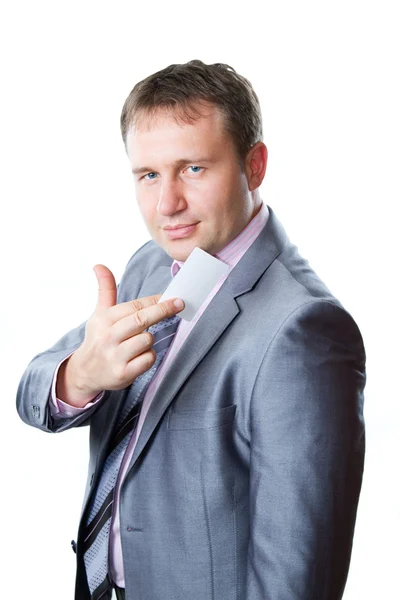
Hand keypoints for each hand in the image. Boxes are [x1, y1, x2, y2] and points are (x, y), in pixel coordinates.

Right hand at [57, 264, 183, 406]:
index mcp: (104, 319)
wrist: (85, 372)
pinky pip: (148, 359)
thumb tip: (99, 265)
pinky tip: (140, 356)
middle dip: (163, 310)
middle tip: (180, 303)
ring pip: (147, 340)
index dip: (155, 300)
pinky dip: (149, 357)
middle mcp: (108, 337)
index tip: (171, 296)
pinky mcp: (123, 373)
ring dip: (150, 339)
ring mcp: (115, 356)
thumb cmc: (99, 338)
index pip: (134, 306)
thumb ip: (105, 289)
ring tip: (140, 341)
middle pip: (141, 320)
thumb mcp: (99, 313)